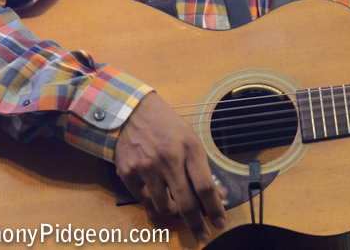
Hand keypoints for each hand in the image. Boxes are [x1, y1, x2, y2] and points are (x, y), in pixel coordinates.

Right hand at [114, 93, 227, 241]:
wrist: (133, 113)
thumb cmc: (168, 128)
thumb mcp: (191, 141)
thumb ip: (203, 169)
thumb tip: (219, 196)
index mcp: (189, 148)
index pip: (205, 186)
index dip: (215, 208)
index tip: (220, 222)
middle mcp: (168, 159)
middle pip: (186, 202)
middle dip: (197, 224)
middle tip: (203, 236)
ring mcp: (146, 167)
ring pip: (164, 206)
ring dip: (174, 212)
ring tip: (178, 209)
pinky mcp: (128, 173)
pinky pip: (145, 201)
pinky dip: (154, 206)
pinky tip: (160, 204)